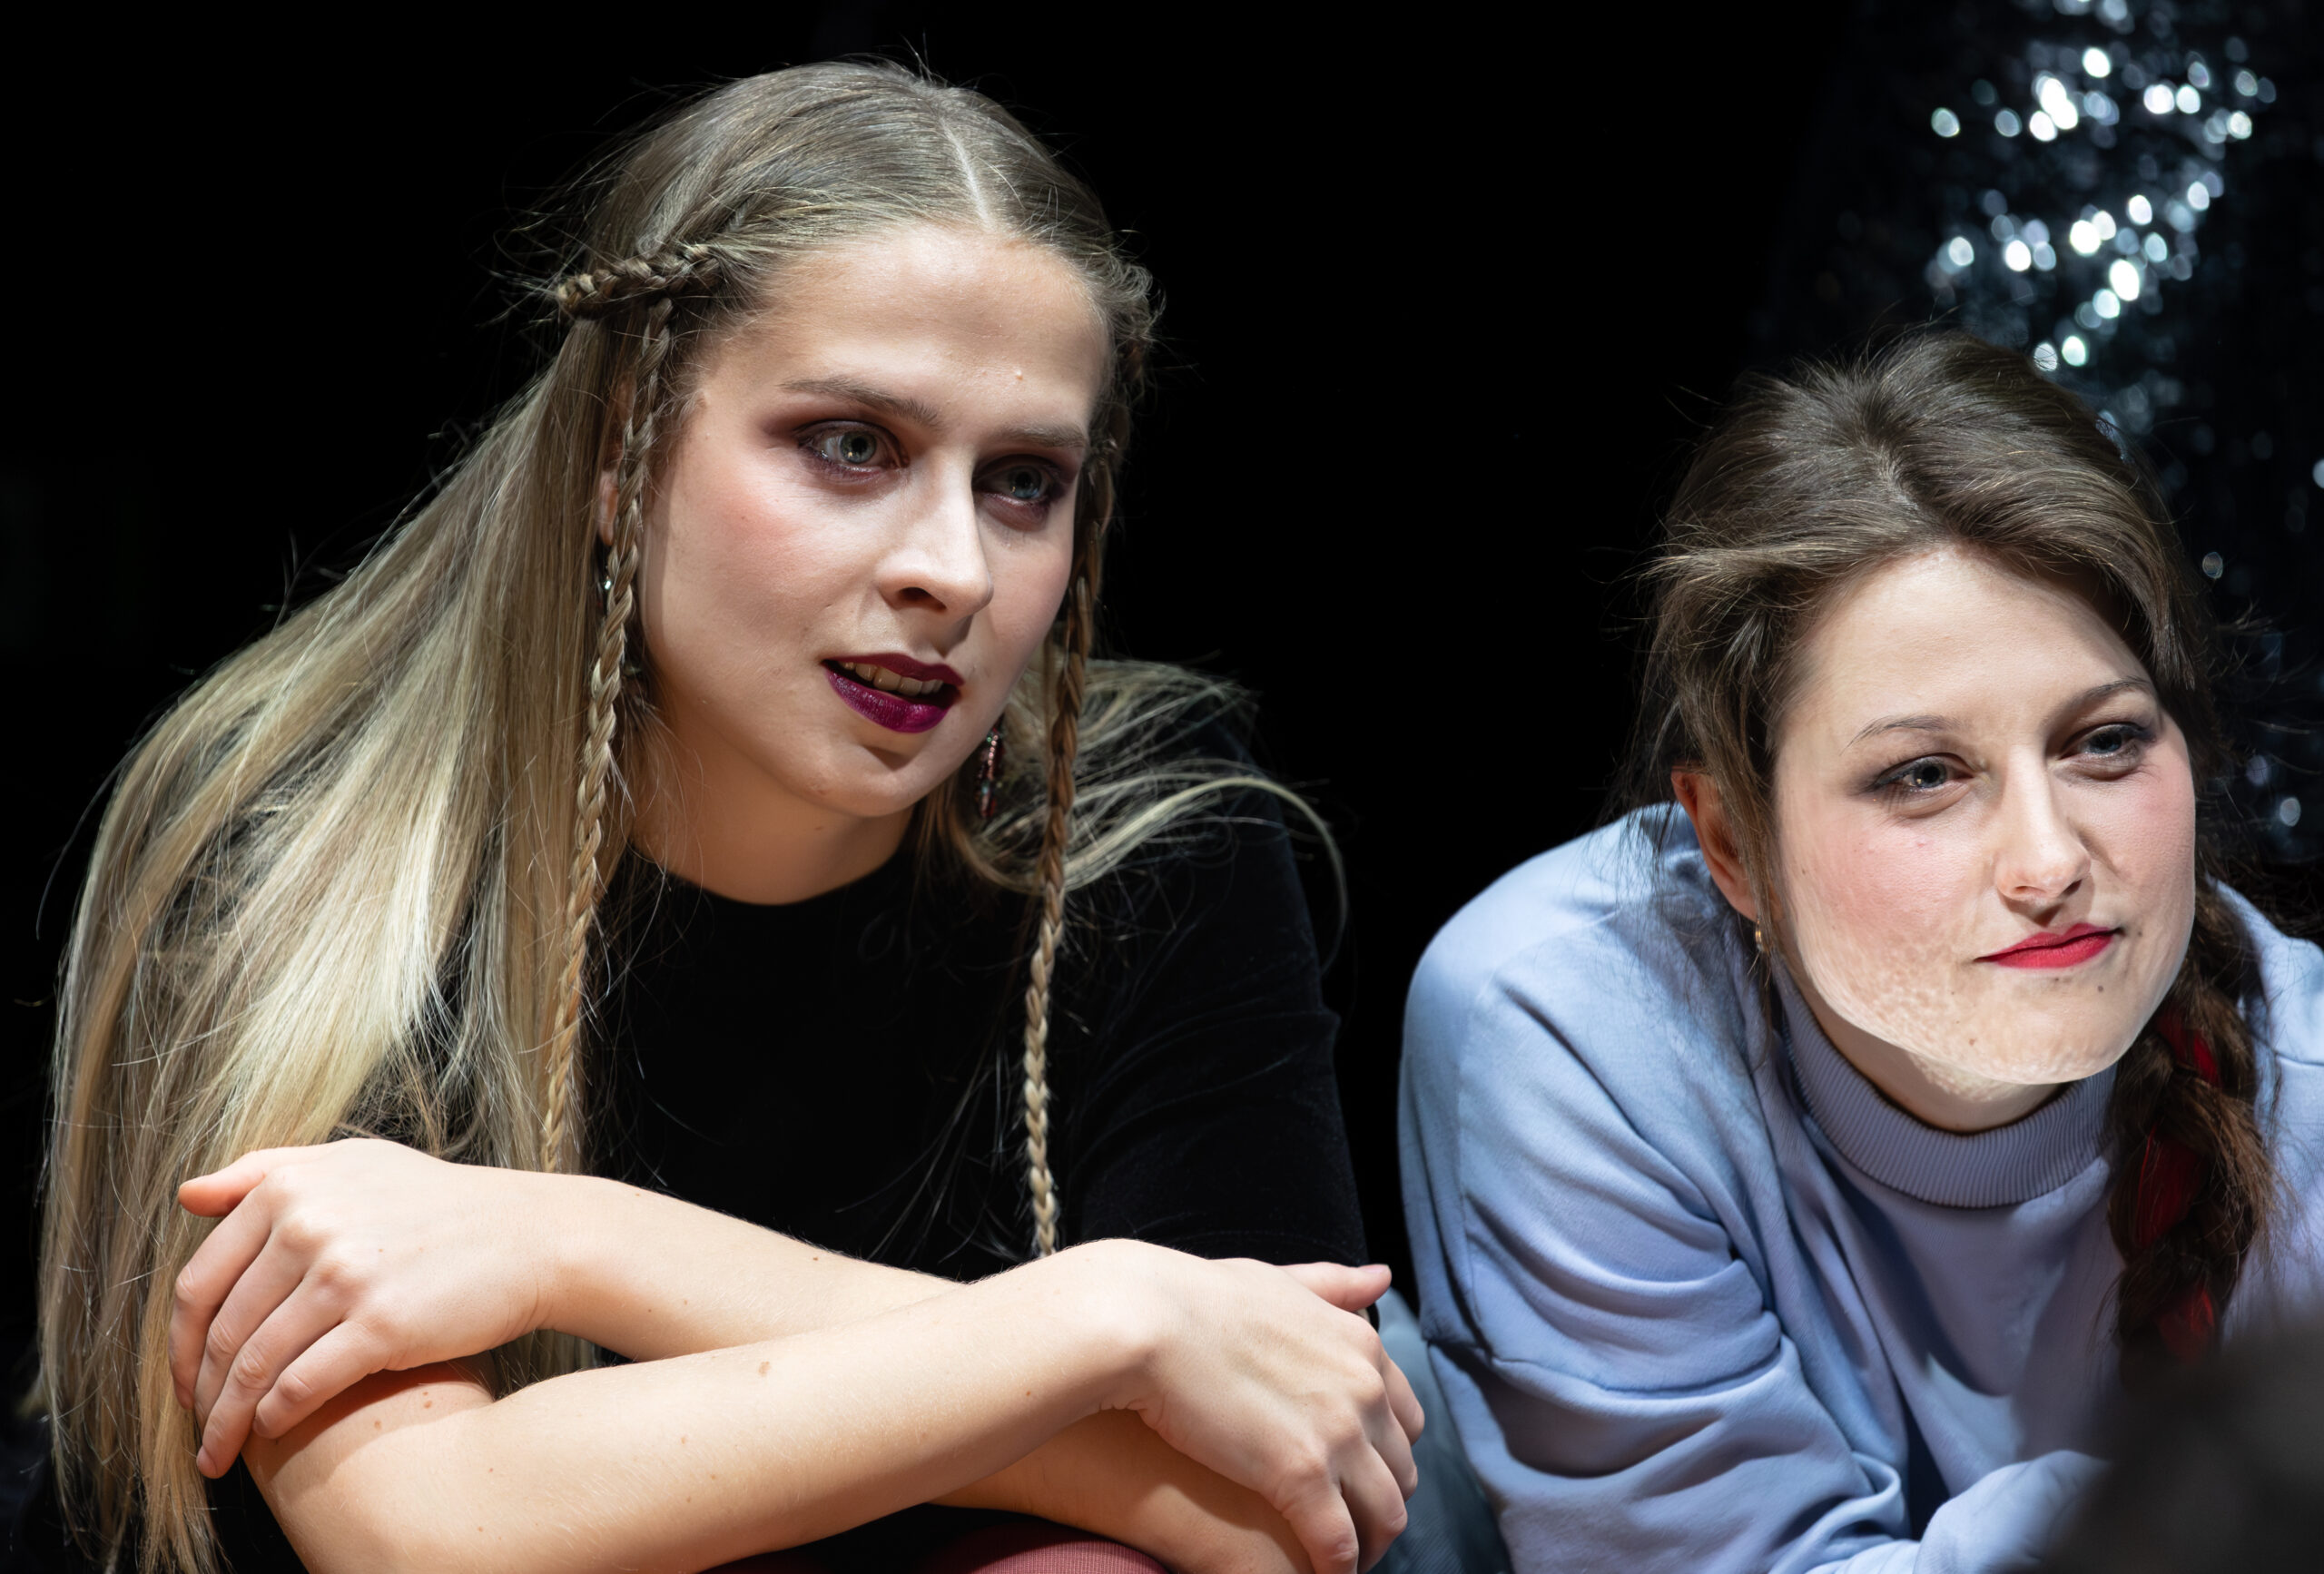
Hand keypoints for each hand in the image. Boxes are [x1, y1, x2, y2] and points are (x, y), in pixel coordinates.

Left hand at [170, 1140, 558, 1476]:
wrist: (531, 1236)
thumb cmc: (441, 1203)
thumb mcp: (353, 1162)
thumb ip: (267, 1171)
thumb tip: (188, 1195)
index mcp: (291, 1189)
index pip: (200, 1282)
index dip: (179, 1341)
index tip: (185, 1377)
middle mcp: (310, 1227)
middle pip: (222, 1331)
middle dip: (200, 1392)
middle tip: (199, 1427)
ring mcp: (345, 1277)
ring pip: (254, 1365)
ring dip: (228, 1419)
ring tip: (220, 1451)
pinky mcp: (381, 1326)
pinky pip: (301, 1386)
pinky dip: (275, 1416)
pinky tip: (272, 1429)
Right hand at [1088, 1247, 1424, 1573]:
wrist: (1146, 1318)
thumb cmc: (1196, 1298)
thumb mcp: (1280, 1282)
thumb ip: (1333, 1287)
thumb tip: (1379, 1278)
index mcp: (1361, 1346)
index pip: (1407, 1419)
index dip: (1386, 1455)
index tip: (1358, 1475)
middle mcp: (1363, 1389)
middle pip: (1401, 1470)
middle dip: (1380, 1503)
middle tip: (1346, 1526)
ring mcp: (1338, 1433)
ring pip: (1385, 1514)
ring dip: (1367, 1546)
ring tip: (1337, 1563)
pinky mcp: (1301, 1475)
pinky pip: (1338, 1544)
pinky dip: (1336, 1569)